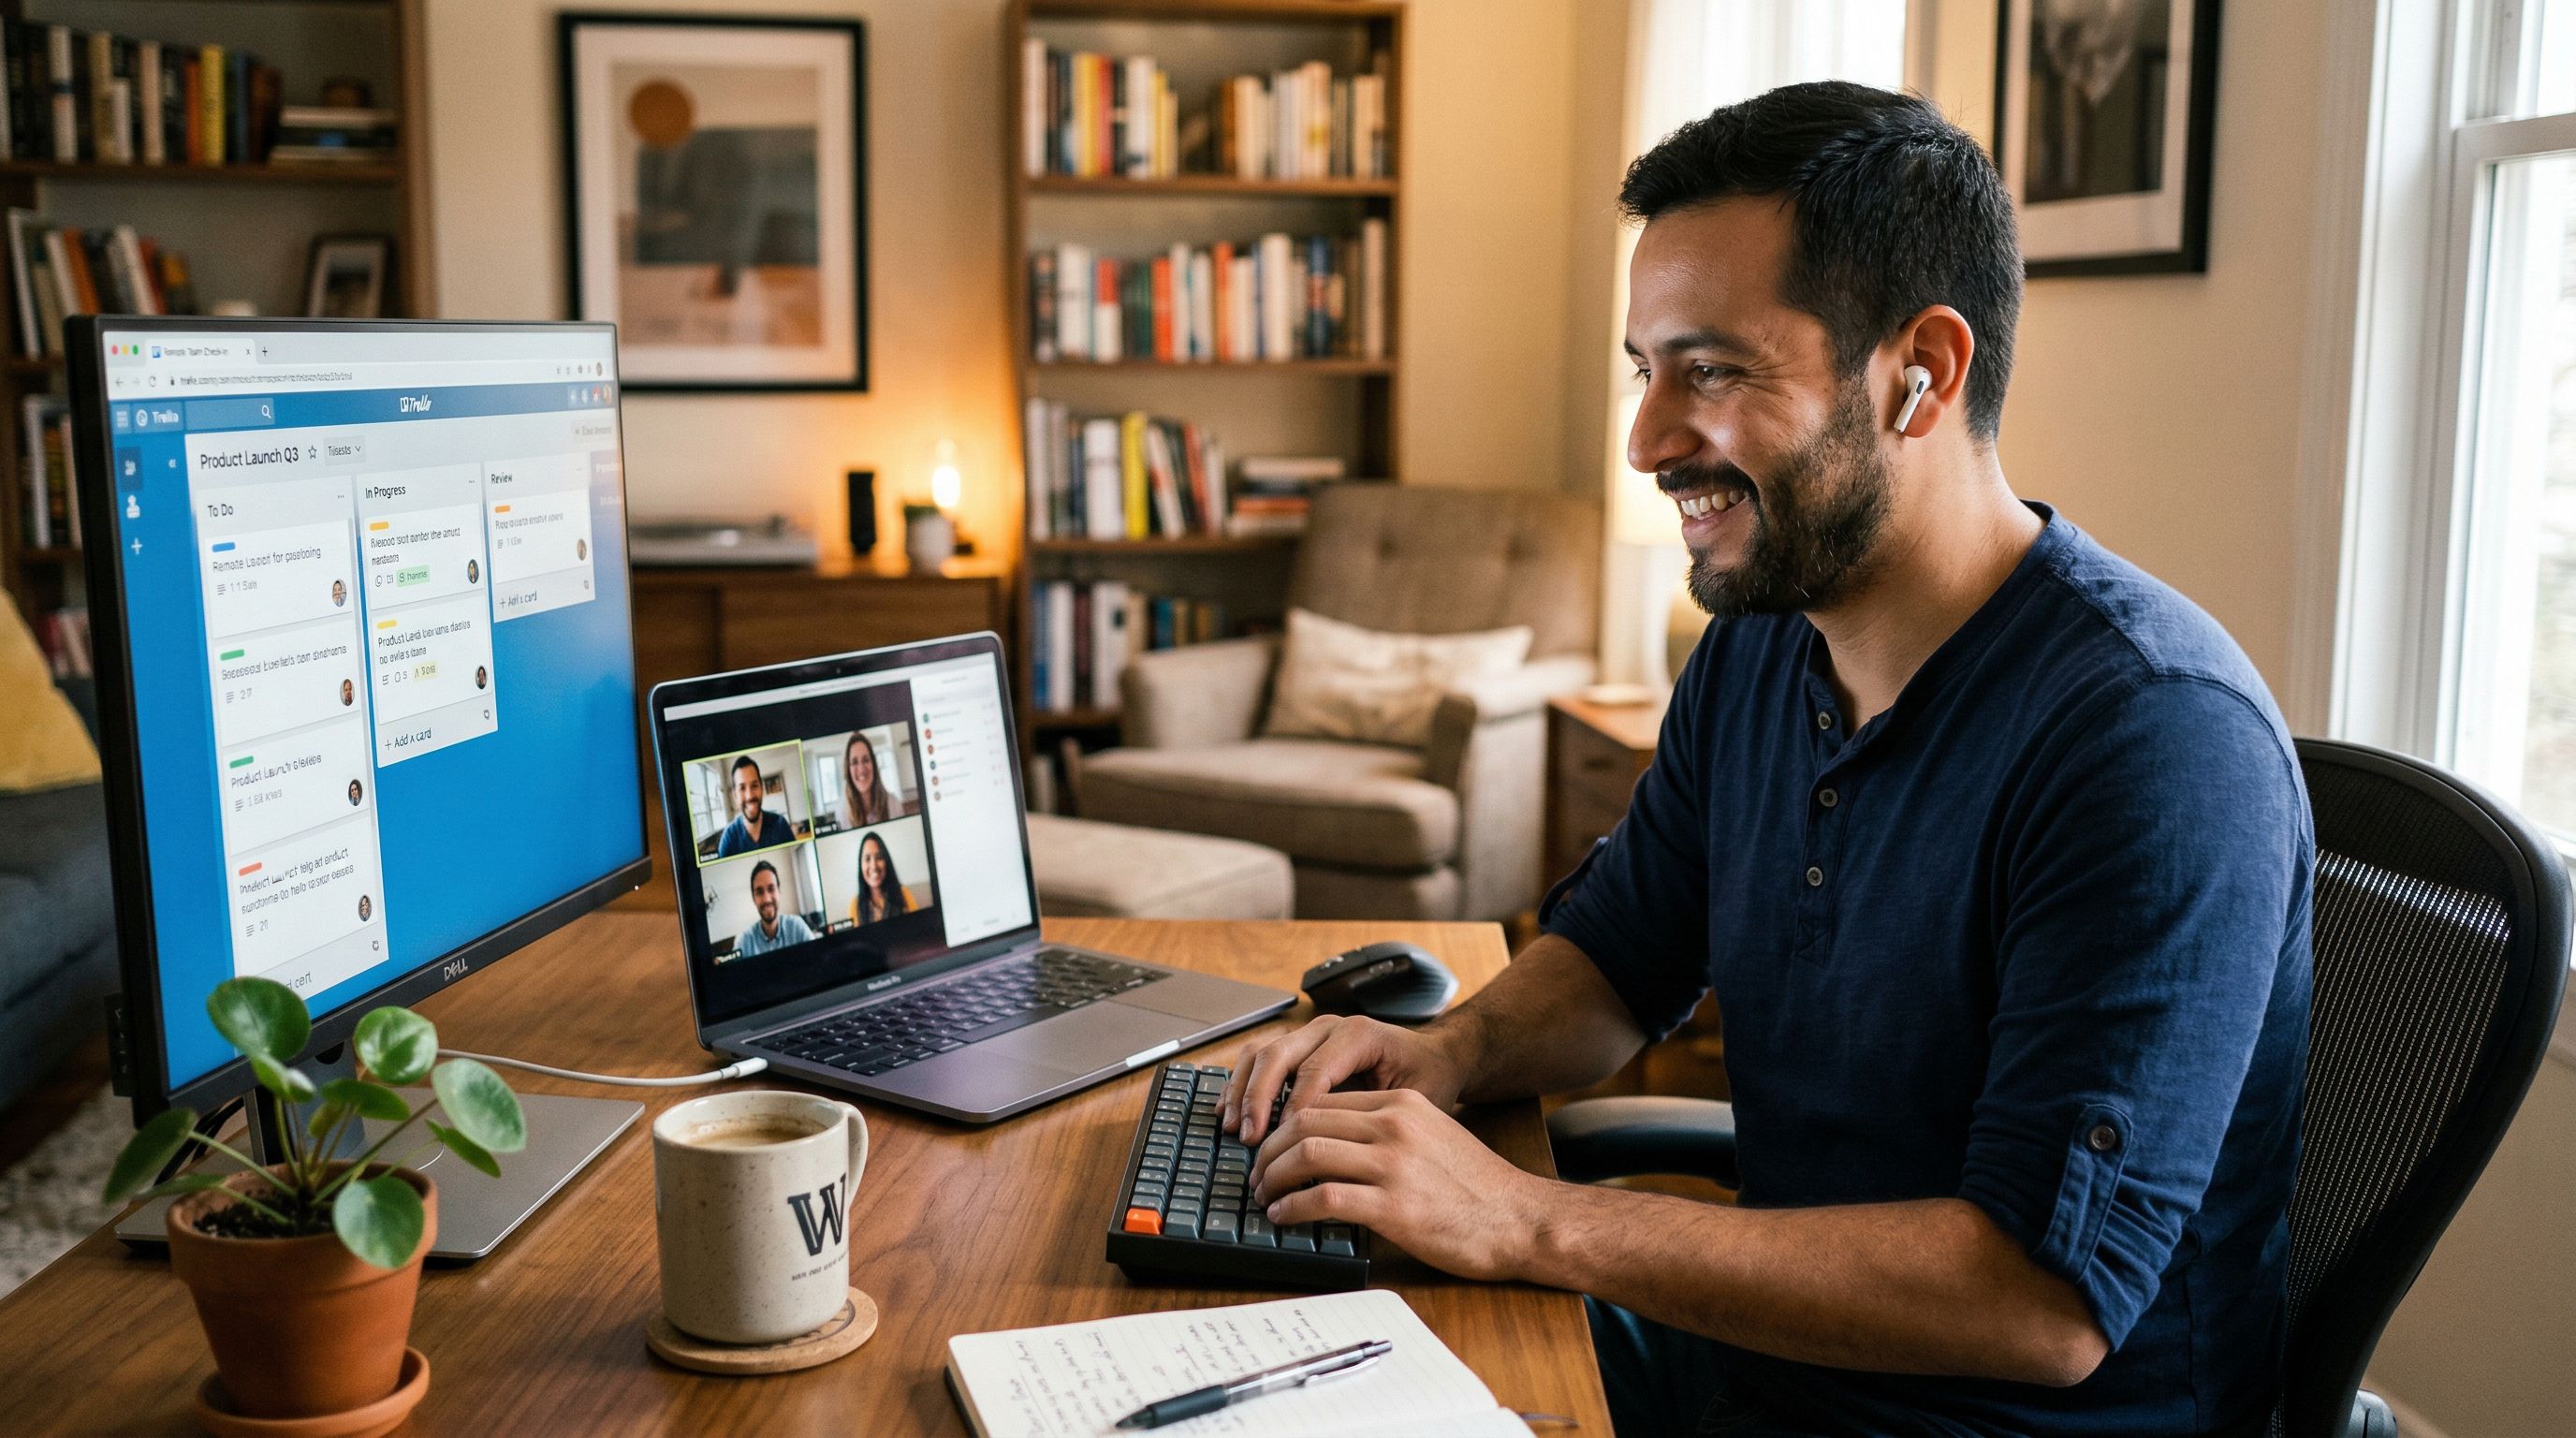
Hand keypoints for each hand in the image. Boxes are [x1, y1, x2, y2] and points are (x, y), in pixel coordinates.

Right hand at [1219, 1014, 1466, 1143]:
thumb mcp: (1413, 1098)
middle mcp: (1329, 1028)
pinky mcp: (1298, 1045)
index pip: (1313, 1071)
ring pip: (1261, 1052)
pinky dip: (1240, 1083)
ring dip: (1242, 1091)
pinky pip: (1259, 1057)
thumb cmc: (1428, 1079)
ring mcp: (1310, 1033)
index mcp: (1358, 1035)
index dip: (1292, 1109)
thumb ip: (1375, 1116)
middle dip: (1258, 1098)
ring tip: (1234, 1128)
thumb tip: (1337, 1152)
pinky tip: (1230, 1112)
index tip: (1280, 1143)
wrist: (1435, 1056)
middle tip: (1250, 1137)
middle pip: (1278, 1055)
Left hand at [1249, 1089, 1546, 1281]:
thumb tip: (1337, 1146)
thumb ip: (1390, 1132)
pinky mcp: (1393, 1207)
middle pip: (1305, 1121)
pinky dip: (1292, 1207)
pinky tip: (1284, 1216)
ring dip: (1273, 1176)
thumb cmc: (1479, 1188)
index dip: (1286, 1123)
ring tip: (1263, 1195)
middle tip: (1256, 1172)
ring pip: (1306, 1154)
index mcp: (1402, 1104)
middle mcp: (1394, 1125)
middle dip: (1269, 1148)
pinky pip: (1322, 1198)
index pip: (1323, 1100)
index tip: (1272, 1146)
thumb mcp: (1434, 1137)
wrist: (1521, 1220)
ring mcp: (1393, 1165)